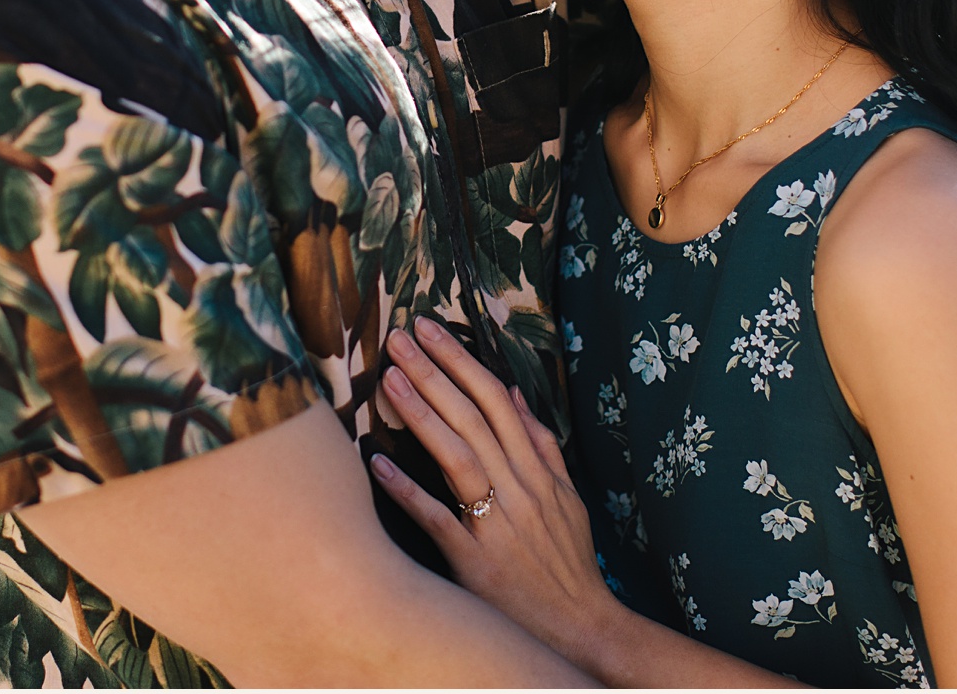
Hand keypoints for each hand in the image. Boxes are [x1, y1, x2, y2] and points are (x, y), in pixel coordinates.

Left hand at [368, 320, 620, 662]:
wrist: (579, 627)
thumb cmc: (566, 563)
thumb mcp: (567, 498)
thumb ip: (542, 445)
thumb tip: (515, 394)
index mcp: (538, 471)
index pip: (495, 400)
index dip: (461, 361)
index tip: (430, 329)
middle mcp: (519, 489)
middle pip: (472, 418)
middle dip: (434, 372)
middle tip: (398, 337)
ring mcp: (497, 523)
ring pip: (457, 456)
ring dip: (421, 414)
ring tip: (388, 379)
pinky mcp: (476, 561)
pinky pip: (438, 519)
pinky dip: (409, 490)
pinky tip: (378, 463)